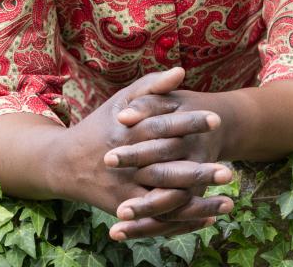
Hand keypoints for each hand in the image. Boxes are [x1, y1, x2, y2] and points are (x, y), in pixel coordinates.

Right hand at [48, 69, 232, 239]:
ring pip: (163, 198)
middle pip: (165, 169)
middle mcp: (126, 163)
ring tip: (227, 203)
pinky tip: (208, 220)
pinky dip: (182, 220)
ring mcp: (125, 189)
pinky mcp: (125, 208)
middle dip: (197, 173)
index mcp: (127, 132)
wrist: (64, 163)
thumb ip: (152, 86)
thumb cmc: (102, 125)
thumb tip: (181, 71)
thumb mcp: (122, 100)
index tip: (217, 119)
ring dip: (196, 204)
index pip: (161, 127)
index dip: (189, 123)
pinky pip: (157, 217)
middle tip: (228, 173)